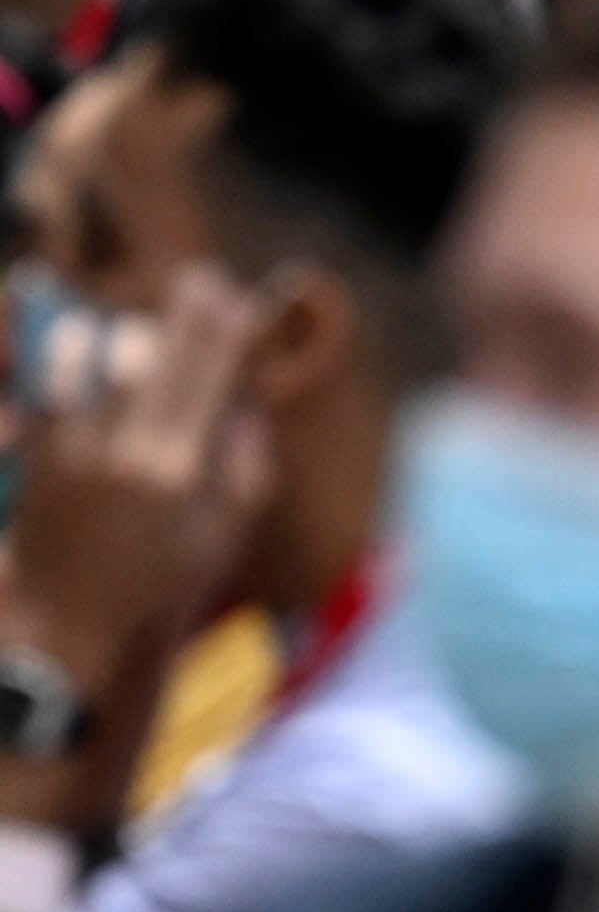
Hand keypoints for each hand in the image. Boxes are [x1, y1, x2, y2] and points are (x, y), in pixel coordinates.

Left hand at [3, 269, 273, 685]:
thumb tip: (248, 415)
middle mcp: (129, 456)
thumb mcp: (217, 544)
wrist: (63, 629)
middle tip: (199, 282)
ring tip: (125, 327)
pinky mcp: (38, 467)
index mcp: (181, 473)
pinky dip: (63, 369)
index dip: (227, 334)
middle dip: (184, 318)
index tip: (239, 301)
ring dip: (116, 340)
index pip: (210, 381)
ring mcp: (76, 459)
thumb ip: (244, 477)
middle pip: (160, 364)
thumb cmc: (150, 590)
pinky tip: (73, 347)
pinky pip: (50, 399)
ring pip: (97, 373)